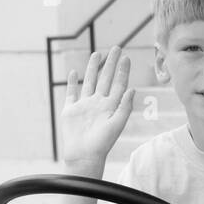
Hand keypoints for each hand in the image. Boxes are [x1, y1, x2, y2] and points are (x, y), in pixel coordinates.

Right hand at [61, 46, 134, 167]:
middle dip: (111, 63)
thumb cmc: (102, 143)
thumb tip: (132, 89)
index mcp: (111, 106)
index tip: (126, 57)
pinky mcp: (70, 110)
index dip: (122, 71)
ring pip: (89, 82)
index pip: (119, 84)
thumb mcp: (117, 124)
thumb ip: (125, 106)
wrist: (83, 155)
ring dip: (93, 68)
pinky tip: (74, 72)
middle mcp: (99, 103)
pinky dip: (72, 83)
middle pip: (105, 78)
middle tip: (116, 48)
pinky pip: (71, 93)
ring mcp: (84, 105)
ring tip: (97, 54)